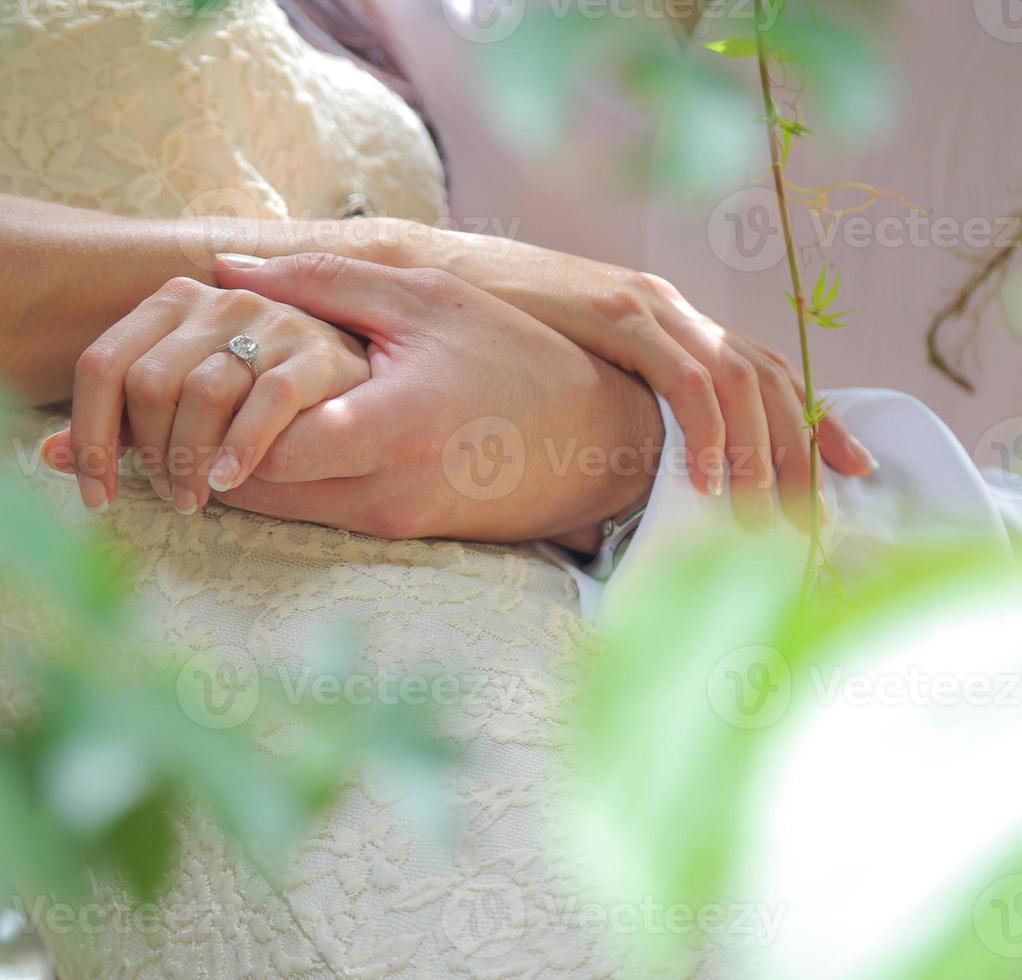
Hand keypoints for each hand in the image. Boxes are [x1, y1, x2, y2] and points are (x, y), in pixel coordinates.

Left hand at [49, 277, 368, 514]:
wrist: (414, 366)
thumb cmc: (287, 390)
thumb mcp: (207, 397)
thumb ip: (134, 415)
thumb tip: (45, 454)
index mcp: (186, 301)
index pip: (103, 363)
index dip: (89, 435)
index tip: (96, 494)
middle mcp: (227, 301)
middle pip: (145, 382)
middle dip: (146, 454)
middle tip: (170, 499)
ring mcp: (277, 322)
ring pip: (198, 391)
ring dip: (188, 459)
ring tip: (201, 497)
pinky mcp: (325, 356)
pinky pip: (267, 400)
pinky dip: (241, 446)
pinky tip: (232, 480)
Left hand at [197, 252, 664, 545]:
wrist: (595, 442)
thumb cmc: (512, 356)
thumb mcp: (425, 299)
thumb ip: (322, 283)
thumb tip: (225, 269)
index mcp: (390, 426)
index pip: (266, 446)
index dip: (213, 421)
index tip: (184, 380)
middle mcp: (385, 490)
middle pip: (256, 490)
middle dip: (204, 452)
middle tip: (165, 407)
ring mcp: (389, 522)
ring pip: (276, 510)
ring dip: (233, 471)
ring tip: (200, 419)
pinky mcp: (395, 535)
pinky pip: (311, 514)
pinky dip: (277, 482)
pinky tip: (262, 439)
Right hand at [384, 223, 875, 530]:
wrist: (428, 278)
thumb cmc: (486, 336)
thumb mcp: (564, 372)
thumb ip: (607, 404)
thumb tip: (625, 471)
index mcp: (671, 323)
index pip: (769, 370)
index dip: (815, 421)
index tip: (851, 470)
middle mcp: (674, 308)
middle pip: (772, 380)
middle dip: (802, 452)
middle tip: (810, 520)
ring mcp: (649, 305)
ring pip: (744, 380)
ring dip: (762, 451)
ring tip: (761, 515)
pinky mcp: (616, 311)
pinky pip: (686, 377)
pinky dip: (708, 428)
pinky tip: (706, 478)